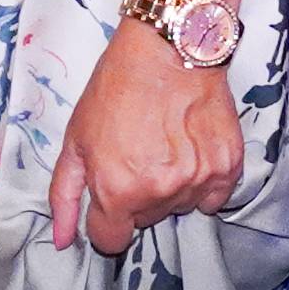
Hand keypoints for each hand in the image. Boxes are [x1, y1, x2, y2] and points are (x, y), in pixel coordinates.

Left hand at [45, 20, 248, 256]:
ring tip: (165, 145)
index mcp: (117, 190)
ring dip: (171, 188)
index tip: (110, 196)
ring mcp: (198, 181)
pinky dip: (201, 181)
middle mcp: (160, 193)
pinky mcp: (228, 168)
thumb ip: (66, 195)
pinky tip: (190, 150)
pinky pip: (213, 198)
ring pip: (179, 208)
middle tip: (137, 154)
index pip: (111, 240)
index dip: (106, 220)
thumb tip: (60, 241)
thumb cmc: (116, 88)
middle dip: (137, 197)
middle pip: (146, 221)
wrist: (170, 48)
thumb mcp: (76, 140)